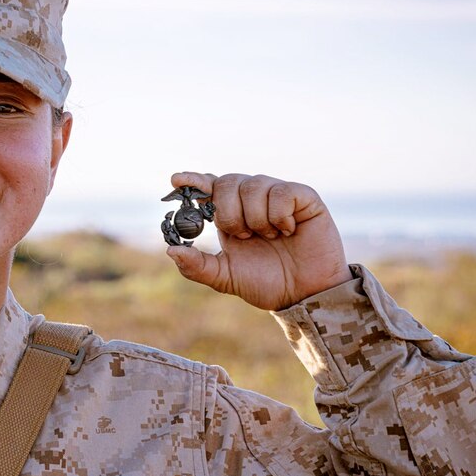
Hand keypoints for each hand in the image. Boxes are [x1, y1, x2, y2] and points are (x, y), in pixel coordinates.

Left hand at [166, 172, 351, 310]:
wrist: (304, 294)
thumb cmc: (266, 283)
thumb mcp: (226, 277)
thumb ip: (198, 266)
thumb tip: (170, 250)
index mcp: (230, 214)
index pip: (208, 187)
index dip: (193, 181)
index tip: (176, 180)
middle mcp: (251, 200)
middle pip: (226, 182)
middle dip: (229, 212)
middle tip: (243, 235)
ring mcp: (277, 195)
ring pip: (252, 185)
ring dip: (255, 218)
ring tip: (269, 237)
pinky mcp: (303, 197)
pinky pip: (281, 191)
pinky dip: (279, 215)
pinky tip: (288, 231)